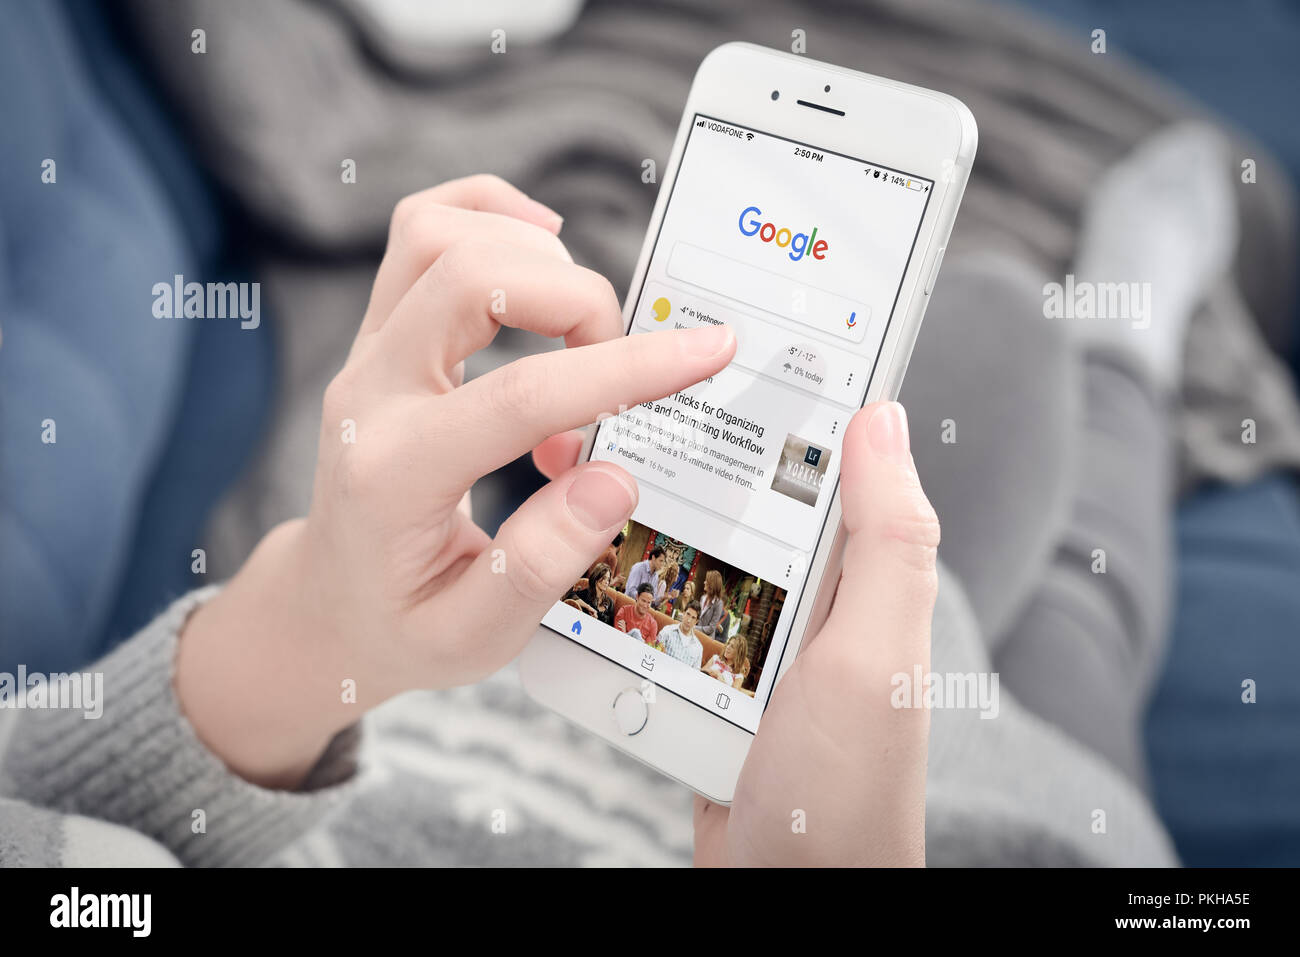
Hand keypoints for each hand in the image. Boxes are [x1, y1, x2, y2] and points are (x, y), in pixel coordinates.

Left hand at [176, 175, 735, 787]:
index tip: (706, 353)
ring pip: (439, 236)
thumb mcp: (474, 635)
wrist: (331, 605)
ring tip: (584, 329)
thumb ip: (541, 563)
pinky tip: (540, 247)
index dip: (625, 369)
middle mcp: (370, 396)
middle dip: (579, 303)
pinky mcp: (379, 334)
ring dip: (536, 257)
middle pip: (471, 279)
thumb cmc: (405, 622)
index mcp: (397, 474)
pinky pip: (419, 230)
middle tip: (620, 373)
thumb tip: (616, 478)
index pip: (522, 394)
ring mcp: (368, 355)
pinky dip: (487, 214)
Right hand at [532, 399, 938, 865]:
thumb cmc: (846, 789)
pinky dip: (628, 593)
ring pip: (694, 553)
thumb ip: (887, 542)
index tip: (741, 335)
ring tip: (590, 465)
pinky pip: (664, 617)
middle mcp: (811, 600)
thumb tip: (881, 417)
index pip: (834, 462)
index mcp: (859, 578)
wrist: (790, 895)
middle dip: (696, 449)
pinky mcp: (709, 680)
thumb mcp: (875, 655)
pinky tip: (586, 564)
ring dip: (648, 520)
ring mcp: (755, 641)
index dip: (798, 396)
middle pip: (748, 499)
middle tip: (631, 394)